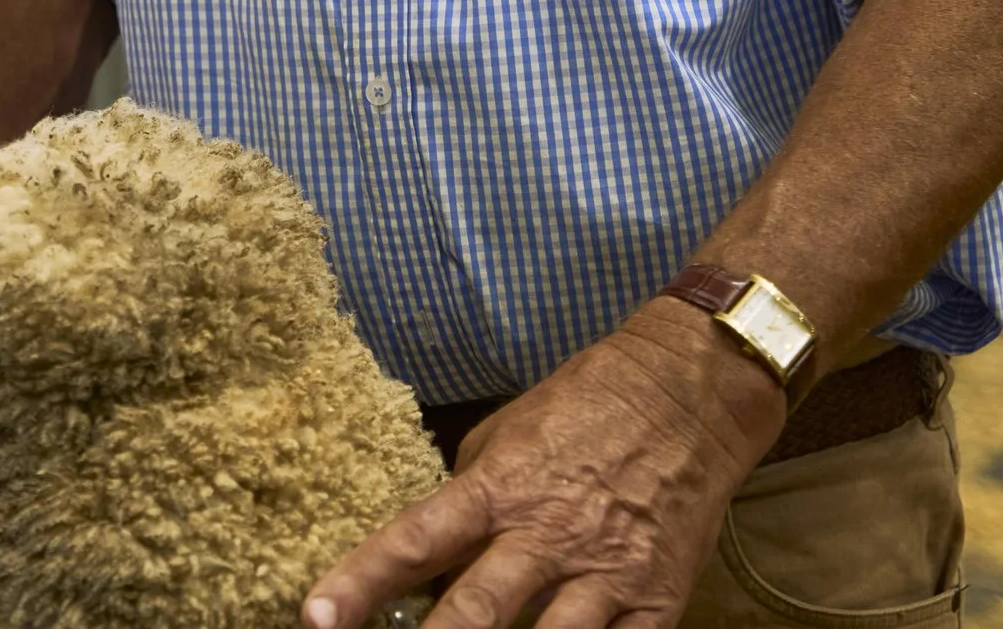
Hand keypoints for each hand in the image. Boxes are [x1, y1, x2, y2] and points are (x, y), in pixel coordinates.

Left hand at [303, 301, 785, 628]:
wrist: (687, 396)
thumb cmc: (584, 407)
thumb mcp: (506, 436)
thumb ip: (469, 498)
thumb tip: (434, 558)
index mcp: (499, 488)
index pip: (414, 540)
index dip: (360, 581)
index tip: (315, 615)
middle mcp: (547, 536)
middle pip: (475, 612)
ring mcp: (606, 576)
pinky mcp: (657, 602)